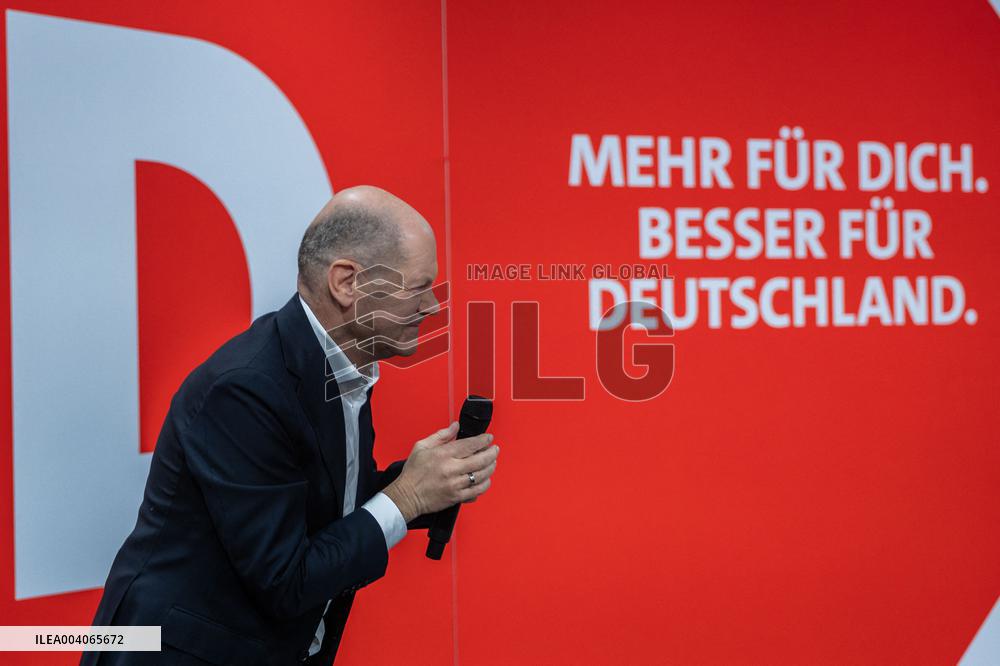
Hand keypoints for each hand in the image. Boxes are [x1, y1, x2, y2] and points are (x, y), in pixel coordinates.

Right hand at [383, 422, 499, 522]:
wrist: (407, 496)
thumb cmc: (413, 473)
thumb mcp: (422, 447)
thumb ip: (441, 435)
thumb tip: (455, 426)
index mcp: (443, 455)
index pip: (470, 444)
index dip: (484, 440)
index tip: (489, 438)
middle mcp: (451, 469)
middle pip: (481, 460)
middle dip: (492, 453)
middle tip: (495, 449)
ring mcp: (455, 485)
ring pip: (482, 476)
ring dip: (491, 468)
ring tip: (492, 463)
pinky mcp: (457, 497)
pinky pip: (477, 491)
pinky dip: (484, 484)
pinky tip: (484, 479)